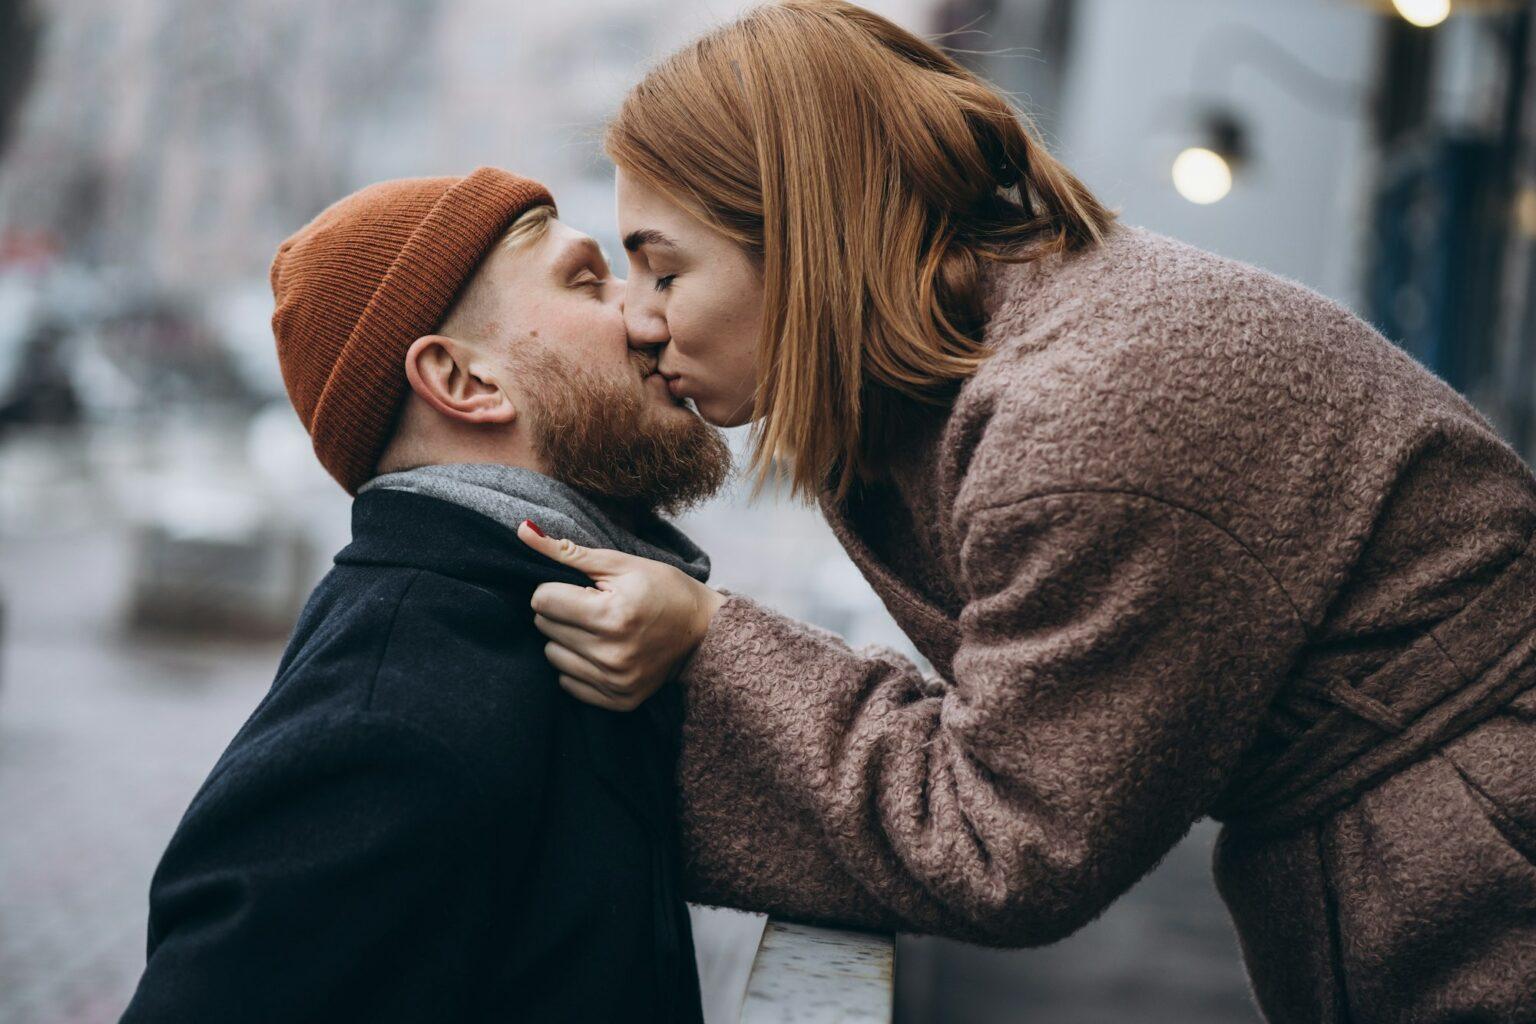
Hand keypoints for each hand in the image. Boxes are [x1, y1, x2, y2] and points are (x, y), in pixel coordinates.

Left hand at [516, 520, 726, 711]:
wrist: (704, 633)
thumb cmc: (664, 589)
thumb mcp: (621, 563)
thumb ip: (569, 551)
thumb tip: (523, 531)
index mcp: (612, 615)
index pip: (543, 600)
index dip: (557, 589)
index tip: (581, 589)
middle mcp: (611, 653)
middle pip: (544, 626)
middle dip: (561, 612)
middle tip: (591, 607)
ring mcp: (615, 681)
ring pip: (552, 656)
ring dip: (566, 639)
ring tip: (596, 629)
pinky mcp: (618, 700)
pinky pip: (567, 683)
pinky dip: (577, 665)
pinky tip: (600, 652)